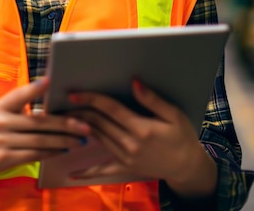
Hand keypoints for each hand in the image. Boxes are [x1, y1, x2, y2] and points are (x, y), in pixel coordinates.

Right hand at [0, 78, 89, 189]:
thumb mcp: (2, 109)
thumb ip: (22, 101)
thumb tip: (50, 89)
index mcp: (1, 106)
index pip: (20, 94)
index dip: (35, 88)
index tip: (51, 81)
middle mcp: (0, 122)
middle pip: (39, 123)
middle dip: (65, 125)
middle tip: (85, 126)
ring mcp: (1, 141)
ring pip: (40, 141)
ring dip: (63, 141)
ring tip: (80, 140)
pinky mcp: (4, 159)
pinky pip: (34, 155)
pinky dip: (51, 152)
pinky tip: (64, 149)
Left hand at [67, 79, 216, 197]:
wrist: (187, 166)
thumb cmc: (182, 137)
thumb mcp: (174, 114)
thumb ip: (152, 99)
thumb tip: (134, 82)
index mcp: (142, 128)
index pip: (110, 109)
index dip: (91, 99)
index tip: (75, 92)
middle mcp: (130, 143)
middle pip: (99, 123)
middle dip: (81, 110)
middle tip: (66, 101)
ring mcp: (126, 157)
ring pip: (97, 138)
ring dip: (81, 127)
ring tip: (67, 117)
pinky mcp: (125, 168)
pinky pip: (103, 169)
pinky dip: (87, 171)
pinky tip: (73, 173)